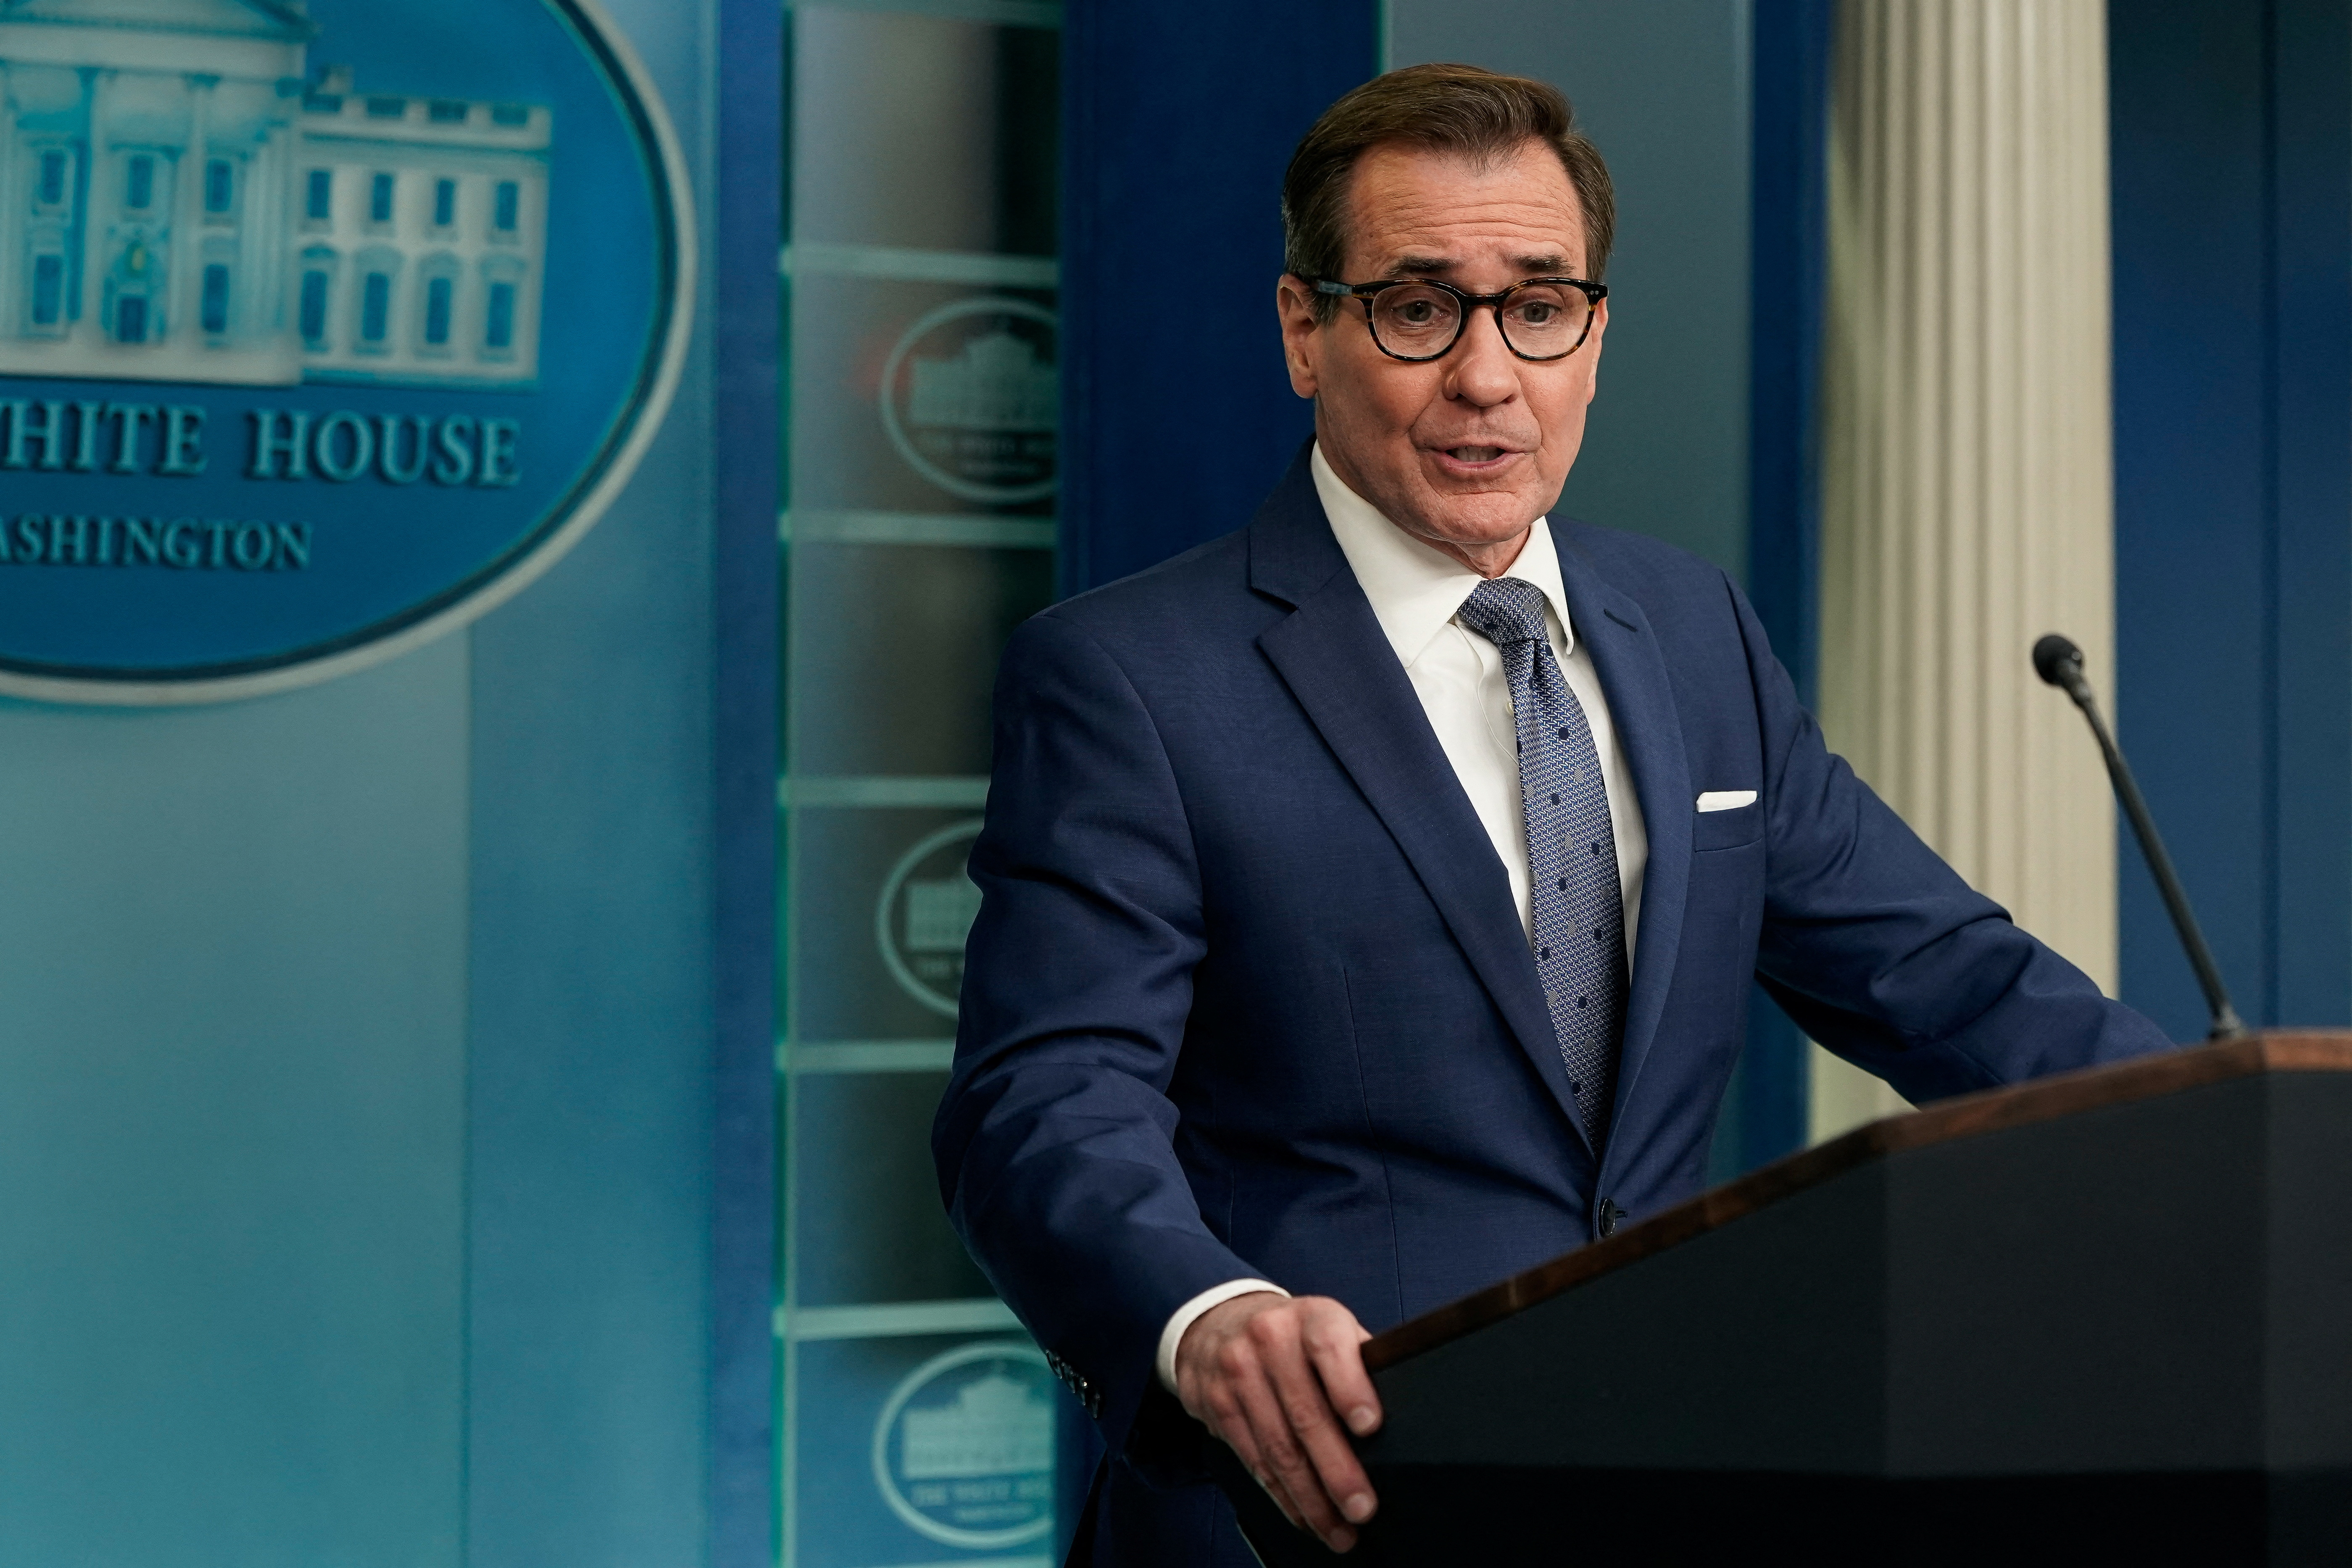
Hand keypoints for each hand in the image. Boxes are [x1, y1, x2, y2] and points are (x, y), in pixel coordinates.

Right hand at [1173, 1292, 1382, 1552]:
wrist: (1218, 1322)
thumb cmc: (1293, 1334)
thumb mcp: (1327, 1327)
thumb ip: (1357, 1362)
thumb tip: (1401, 1418)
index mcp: (1310, 1318)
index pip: (1330, 1347)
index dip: (1350, 1387)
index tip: (1370, 1426)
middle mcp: (1270, 1340)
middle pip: (1305, 1413)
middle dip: (1337, 1469)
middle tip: (1362, 1507)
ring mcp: (1239, 1372)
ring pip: (1278, 1447)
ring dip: (1310, 1497)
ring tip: (1338, 1528)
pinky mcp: (1217, 1404)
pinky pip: (1254, 1460)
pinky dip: (1282, 1494)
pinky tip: (1303, 1514)